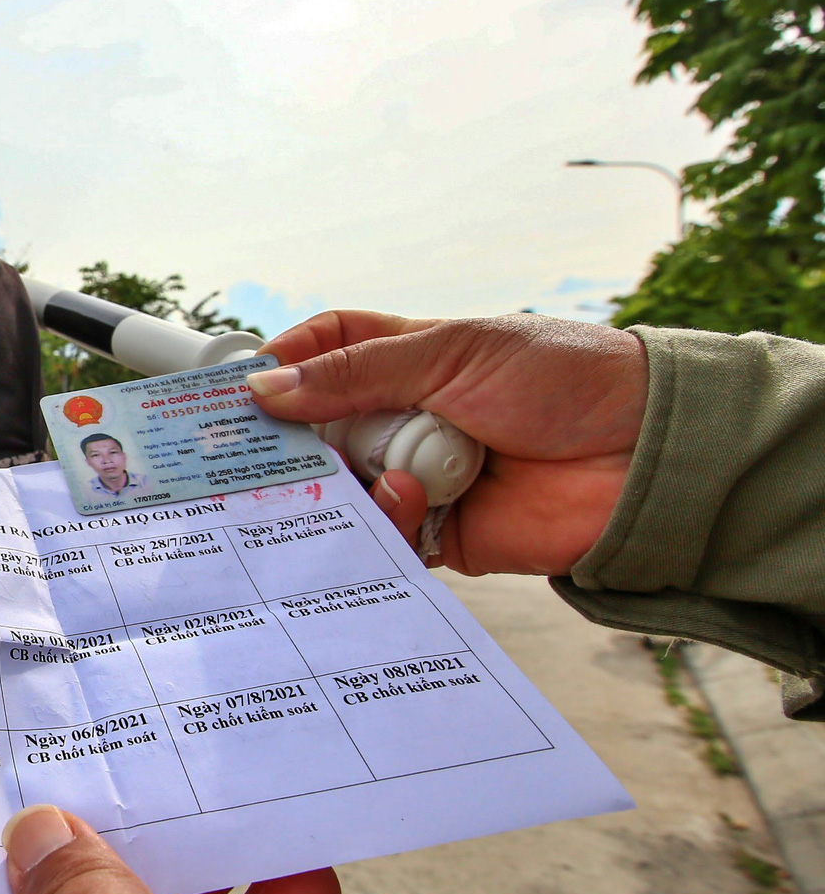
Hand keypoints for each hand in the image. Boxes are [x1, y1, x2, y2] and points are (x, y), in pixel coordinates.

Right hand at [249, 311, 648, 575]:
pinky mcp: (440, 535)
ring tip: (382, 474)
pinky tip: (409, 503)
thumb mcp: (453, 354)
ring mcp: (420, 477)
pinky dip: (380, 530)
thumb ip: (357, 374)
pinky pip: (383, 541)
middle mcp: (406, 419)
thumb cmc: (566, 380)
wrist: (650, 455)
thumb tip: (266, 390)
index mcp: (410, 359)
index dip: (287, 363)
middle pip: (319, 430)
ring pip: (344, 490)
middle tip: (249, 454)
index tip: (244, 385)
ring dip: (348, 485)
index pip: (328, 352)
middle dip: (291, 442)